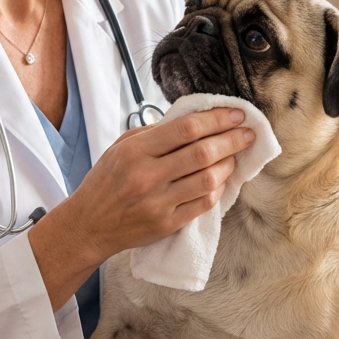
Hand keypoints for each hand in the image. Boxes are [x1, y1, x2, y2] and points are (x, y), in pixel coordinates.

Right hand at [30, 108, 254, 308]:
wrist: (89, 225)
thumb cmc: (106, 181)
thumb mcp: (120, 147)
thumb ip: (154, 133)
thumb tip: (193, 119)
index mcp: (135, 151)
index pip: (186, 128)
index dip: (216, 119)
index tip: (236, 114)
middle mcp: (147, 176)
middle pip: (202, 152)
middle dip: (232, 139)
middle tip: (248, 132)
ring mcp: (159, 202)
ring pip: (208, 178)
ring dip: (229, 163)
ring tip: (236, 155)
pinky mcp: (168, 223)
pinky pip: (204, 203)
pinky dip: (218, 188)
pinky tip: (222, 179)